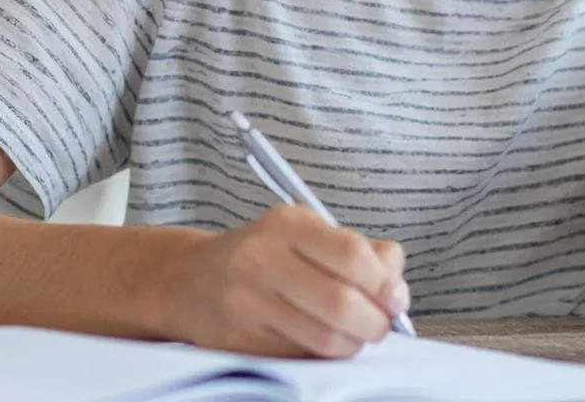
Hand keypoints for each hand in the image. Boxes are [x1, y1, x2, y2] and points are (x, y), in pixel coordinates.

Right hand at [169, 205, 410, 357]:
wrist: (187, 280)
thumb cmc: (263, 254)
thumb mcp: (307, 233)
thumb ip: (360, 250)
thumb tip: (397, 284)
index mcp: (289, 225)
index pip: (352, 255)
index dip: (385, 284)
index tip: (397, 299)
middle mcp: (263, 261)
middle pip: (341, 303)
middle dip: (375, 322)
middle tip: (382, 325)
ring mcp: (248, 304)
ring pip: (324, 339)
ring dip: (353, 344)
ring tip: (355, 335)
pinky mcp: (239, 342)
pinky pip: (300, 358)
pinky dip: (323, 356)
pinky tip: (322, 342)